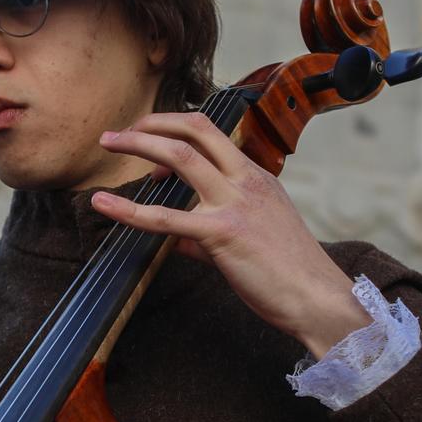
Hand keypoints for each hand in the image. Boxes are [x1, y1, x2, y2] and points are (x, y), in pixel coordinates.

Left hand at [91, 113, 366, 356]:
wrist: (317, 298)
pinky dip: (129, 209)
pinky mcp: (222, 233)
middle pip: (195, 130)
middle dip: (152, 123)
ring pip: (180, 158)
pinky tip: (104, 203)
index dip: (175, 129)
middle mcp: (245, 180)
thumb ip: (209, 233)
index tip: (150, 142)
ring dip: (139, 144)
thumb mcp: (253, 238)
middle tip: (119, 134)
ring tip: (108, 143)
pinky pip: (167, 218)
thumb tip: (176, 240)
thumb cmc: (289, 274)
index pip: (212, 132)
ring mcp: (234, 203)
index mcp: (255, 177)